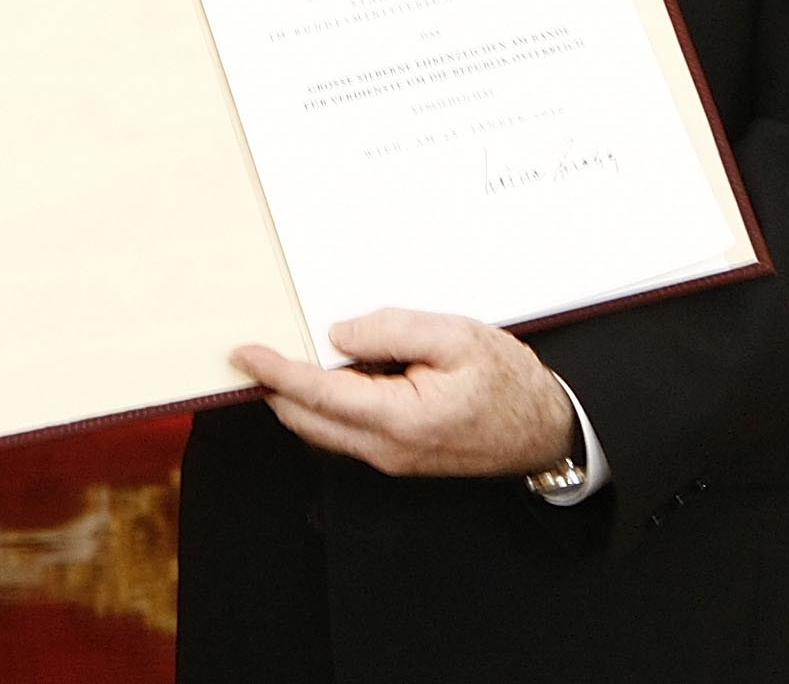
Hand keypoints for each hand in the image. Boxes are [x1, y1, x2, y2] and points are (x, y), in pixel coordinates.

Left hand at [234, 307, 575, 476]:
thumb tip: (338, 334)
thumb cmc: (508, 382)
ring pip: (323, 429)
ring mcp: (391, 458)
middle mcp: (387, 449)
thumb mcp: (456, 336)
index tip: (243, 352)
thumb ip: (392, 330)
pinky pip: (346, 430)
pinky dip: (324, 404)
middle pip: (308, 419)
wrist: (545, 430)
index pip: (318, 395)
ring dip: (296, 397)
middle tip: (250, 351)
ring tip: (281, 355)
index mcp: (400, 419)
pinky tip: (329, 373)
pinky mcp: (397, 456)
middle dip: (273, 387)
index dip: (275, 371)